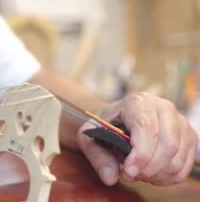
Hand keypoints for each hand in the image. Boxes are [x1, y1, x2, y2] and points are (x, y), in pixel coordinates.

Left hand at [77, 92, 197, 185]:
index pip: (147, 127)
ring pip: (178, 157)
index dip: (141, 154)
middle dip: (149, 168)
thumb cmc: (104, 127)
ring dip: (157, 174)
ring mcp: (180, 123)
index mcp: (138, 102)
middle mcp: (163, 108)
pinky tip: (151, 175)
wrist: (117, 120)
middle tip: (130, 175)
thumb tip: (110, 177)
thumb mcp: (91, 137)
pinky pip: (185, 165)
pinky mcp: (189, 137)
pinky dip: (168, 177)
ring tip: (138, 173)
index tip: (128, 172)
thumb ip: (98, 156)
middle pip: (168, 144)